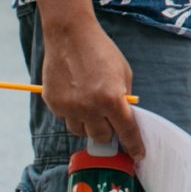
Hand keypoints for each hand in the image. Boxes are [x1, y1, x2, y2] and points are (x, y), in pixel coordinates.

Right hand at [42, 17, 140, 158]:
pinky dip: (72, 112)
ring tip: (89, 103)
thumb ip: (124, 98)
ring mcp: (69, 107)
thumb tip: (124, 120)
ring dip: (88, 124)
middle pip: (101, 137)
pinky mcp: (53, 104)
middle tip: (108, 120)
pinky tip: (75, 93)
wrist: (71, 36)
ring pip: (81, 131)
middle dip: (108, 132)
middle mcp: (90, 107)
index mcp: (112, 99)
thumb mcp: (123, 73)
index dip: (133, 146)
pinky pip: (66, 118)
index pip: (126, 131)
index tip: (138, 155)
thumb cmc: (102, 52)